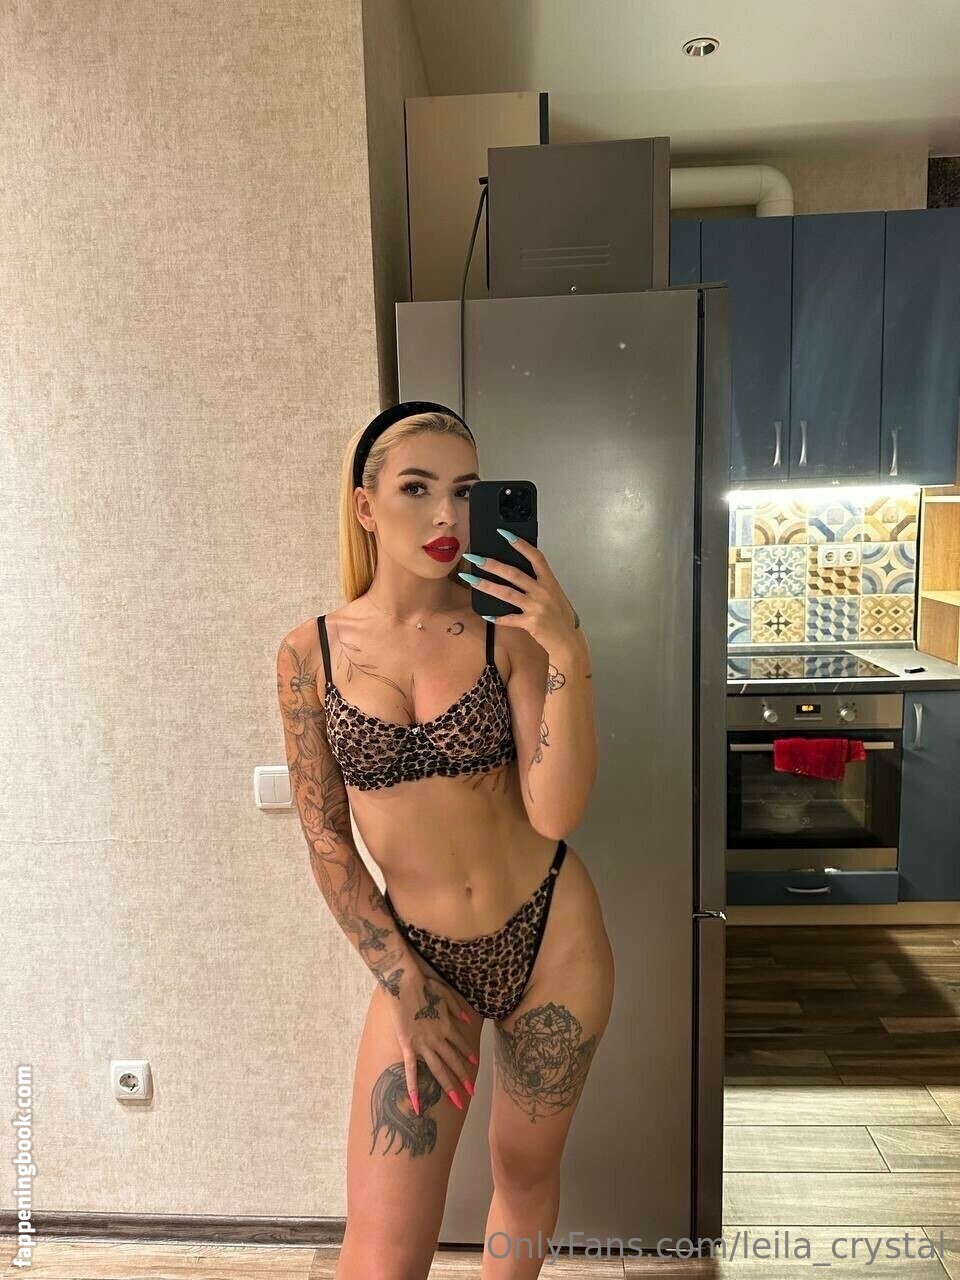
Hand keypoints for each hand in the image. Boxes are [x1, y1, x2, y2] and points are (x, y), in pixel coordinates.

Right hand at [390, 959, 479, 1115]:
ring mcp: (424, 1044)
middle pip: (453, 1061)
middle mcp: (438, 1038)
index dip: (468, 1054)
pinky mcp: (408, 1046)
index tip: (475, 1064)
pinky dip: (414, 1088)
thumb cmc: (424, 985)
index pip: (461, 1044)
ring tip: (458, 1102)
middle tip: (472, 1093)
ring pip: (439, 1070)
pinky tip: (417, 1104)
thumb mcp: (446, 993)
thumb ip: (457, 1009)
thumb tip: (468, 1021)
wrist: (405, 984)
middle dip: (464, 1078)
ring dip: (449, 1086)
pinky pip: (412, 1070)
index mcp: (447, 1026)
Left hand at [459, 530, 580, 653]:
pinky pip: (509, 618)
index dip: (520, 544)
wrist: (568, 640)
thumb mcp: (554, 594)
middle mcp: (543, 591)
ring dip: (485, 585)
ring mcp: (536, 607)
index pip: (536, 557)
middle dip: (492, 564)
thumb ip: (539, 583)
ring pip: (506, 593)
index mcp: (550, 581)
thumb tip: (516, 574)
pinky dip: (496, 617)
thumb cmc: (560, 616)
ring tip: (470, 579)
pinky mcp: (530, 623)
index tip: (504, 534)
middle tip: (474, 557)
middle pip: (514, 573)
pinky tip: (485, 613)